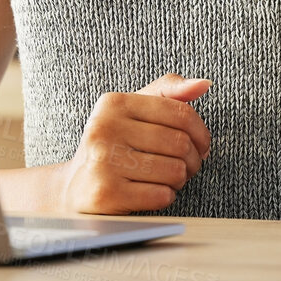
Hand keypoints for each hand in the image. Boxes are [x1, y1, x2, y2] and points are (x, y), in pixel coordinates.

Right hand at [56, 73, 211, 214]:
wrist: (76, 187)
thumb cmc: (114, 145)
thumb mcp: (134, 111)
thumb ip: (169, 92)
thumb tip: (203, 84)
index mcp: (114, 103)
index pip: (180, 112)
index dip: (201, 132)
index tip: (201, 145)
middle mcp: (104, 128)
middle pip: (180, 143)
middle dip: (193, 160)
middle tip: (186, 166)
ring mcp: (103, 161)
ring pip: (174, 171)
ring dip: (179, 180)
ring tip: (166, 178)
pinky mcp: (106, 193)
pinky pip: (161, 195)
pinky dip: (165, 197)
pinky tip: (151, 191)